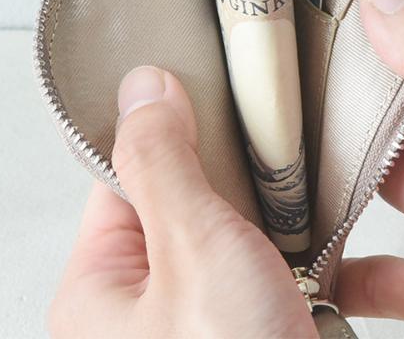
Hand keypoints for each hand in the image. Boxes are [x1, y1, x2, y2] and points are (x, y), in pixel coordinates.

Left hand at [48, 66, 316, 337]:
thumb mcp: (192, 252)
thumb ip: (163, 164)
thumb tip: (144, 88)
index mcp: (100, 286)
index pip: (122, 174)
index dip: (164, 129)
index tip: (202, 91)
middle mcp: (142, 304)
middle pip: (176, 197)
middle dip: (223, 171)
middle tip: (261, 142)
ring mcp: (196, 314)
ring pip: (222, 226)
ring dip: (258, 204)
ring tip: (288, 180)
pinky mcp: (242, 321)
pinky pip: (254, 256)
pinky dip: (279, 235)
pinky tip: (303, 223)